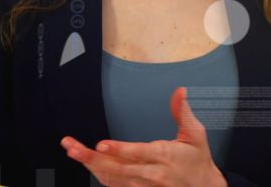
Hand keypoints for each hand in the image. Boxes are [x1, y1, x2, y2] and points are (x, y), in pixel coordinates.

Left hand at [61, 87, 226, 186]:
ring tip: (73, 152)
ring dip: (91, 166)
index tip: (101, 145)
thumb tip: (179, 92)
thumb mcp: (195, 135)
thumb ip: (183, 113)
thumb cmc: (198, 160)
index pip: (137, 153)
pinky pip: (115, 185)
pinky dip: (100, 175)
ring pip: (112, 178)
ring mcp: (144, 186)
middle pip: (117, 167)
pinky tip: (88, 164)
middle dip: (92, 158)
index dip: (118, 150)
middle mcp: (151, 173)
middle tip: (72, 148)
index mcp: (165, 156)